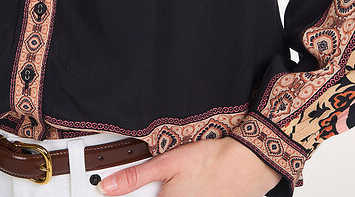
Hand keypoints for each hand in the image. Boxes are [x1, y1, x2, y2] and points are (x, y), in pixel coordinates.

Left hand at [97, 135, 282, 195]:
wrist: (246, 163)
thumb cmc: (210, 161)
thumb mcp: (167, 162)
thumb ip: (135, 177)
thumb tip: (107, 187)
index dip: (135, 196)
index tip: (128, 190)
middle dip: (156, 193)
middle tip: (169, 179)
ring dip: (173, 192)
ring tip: (184, 181)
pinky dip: (190, 193)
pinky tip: (195, 187)